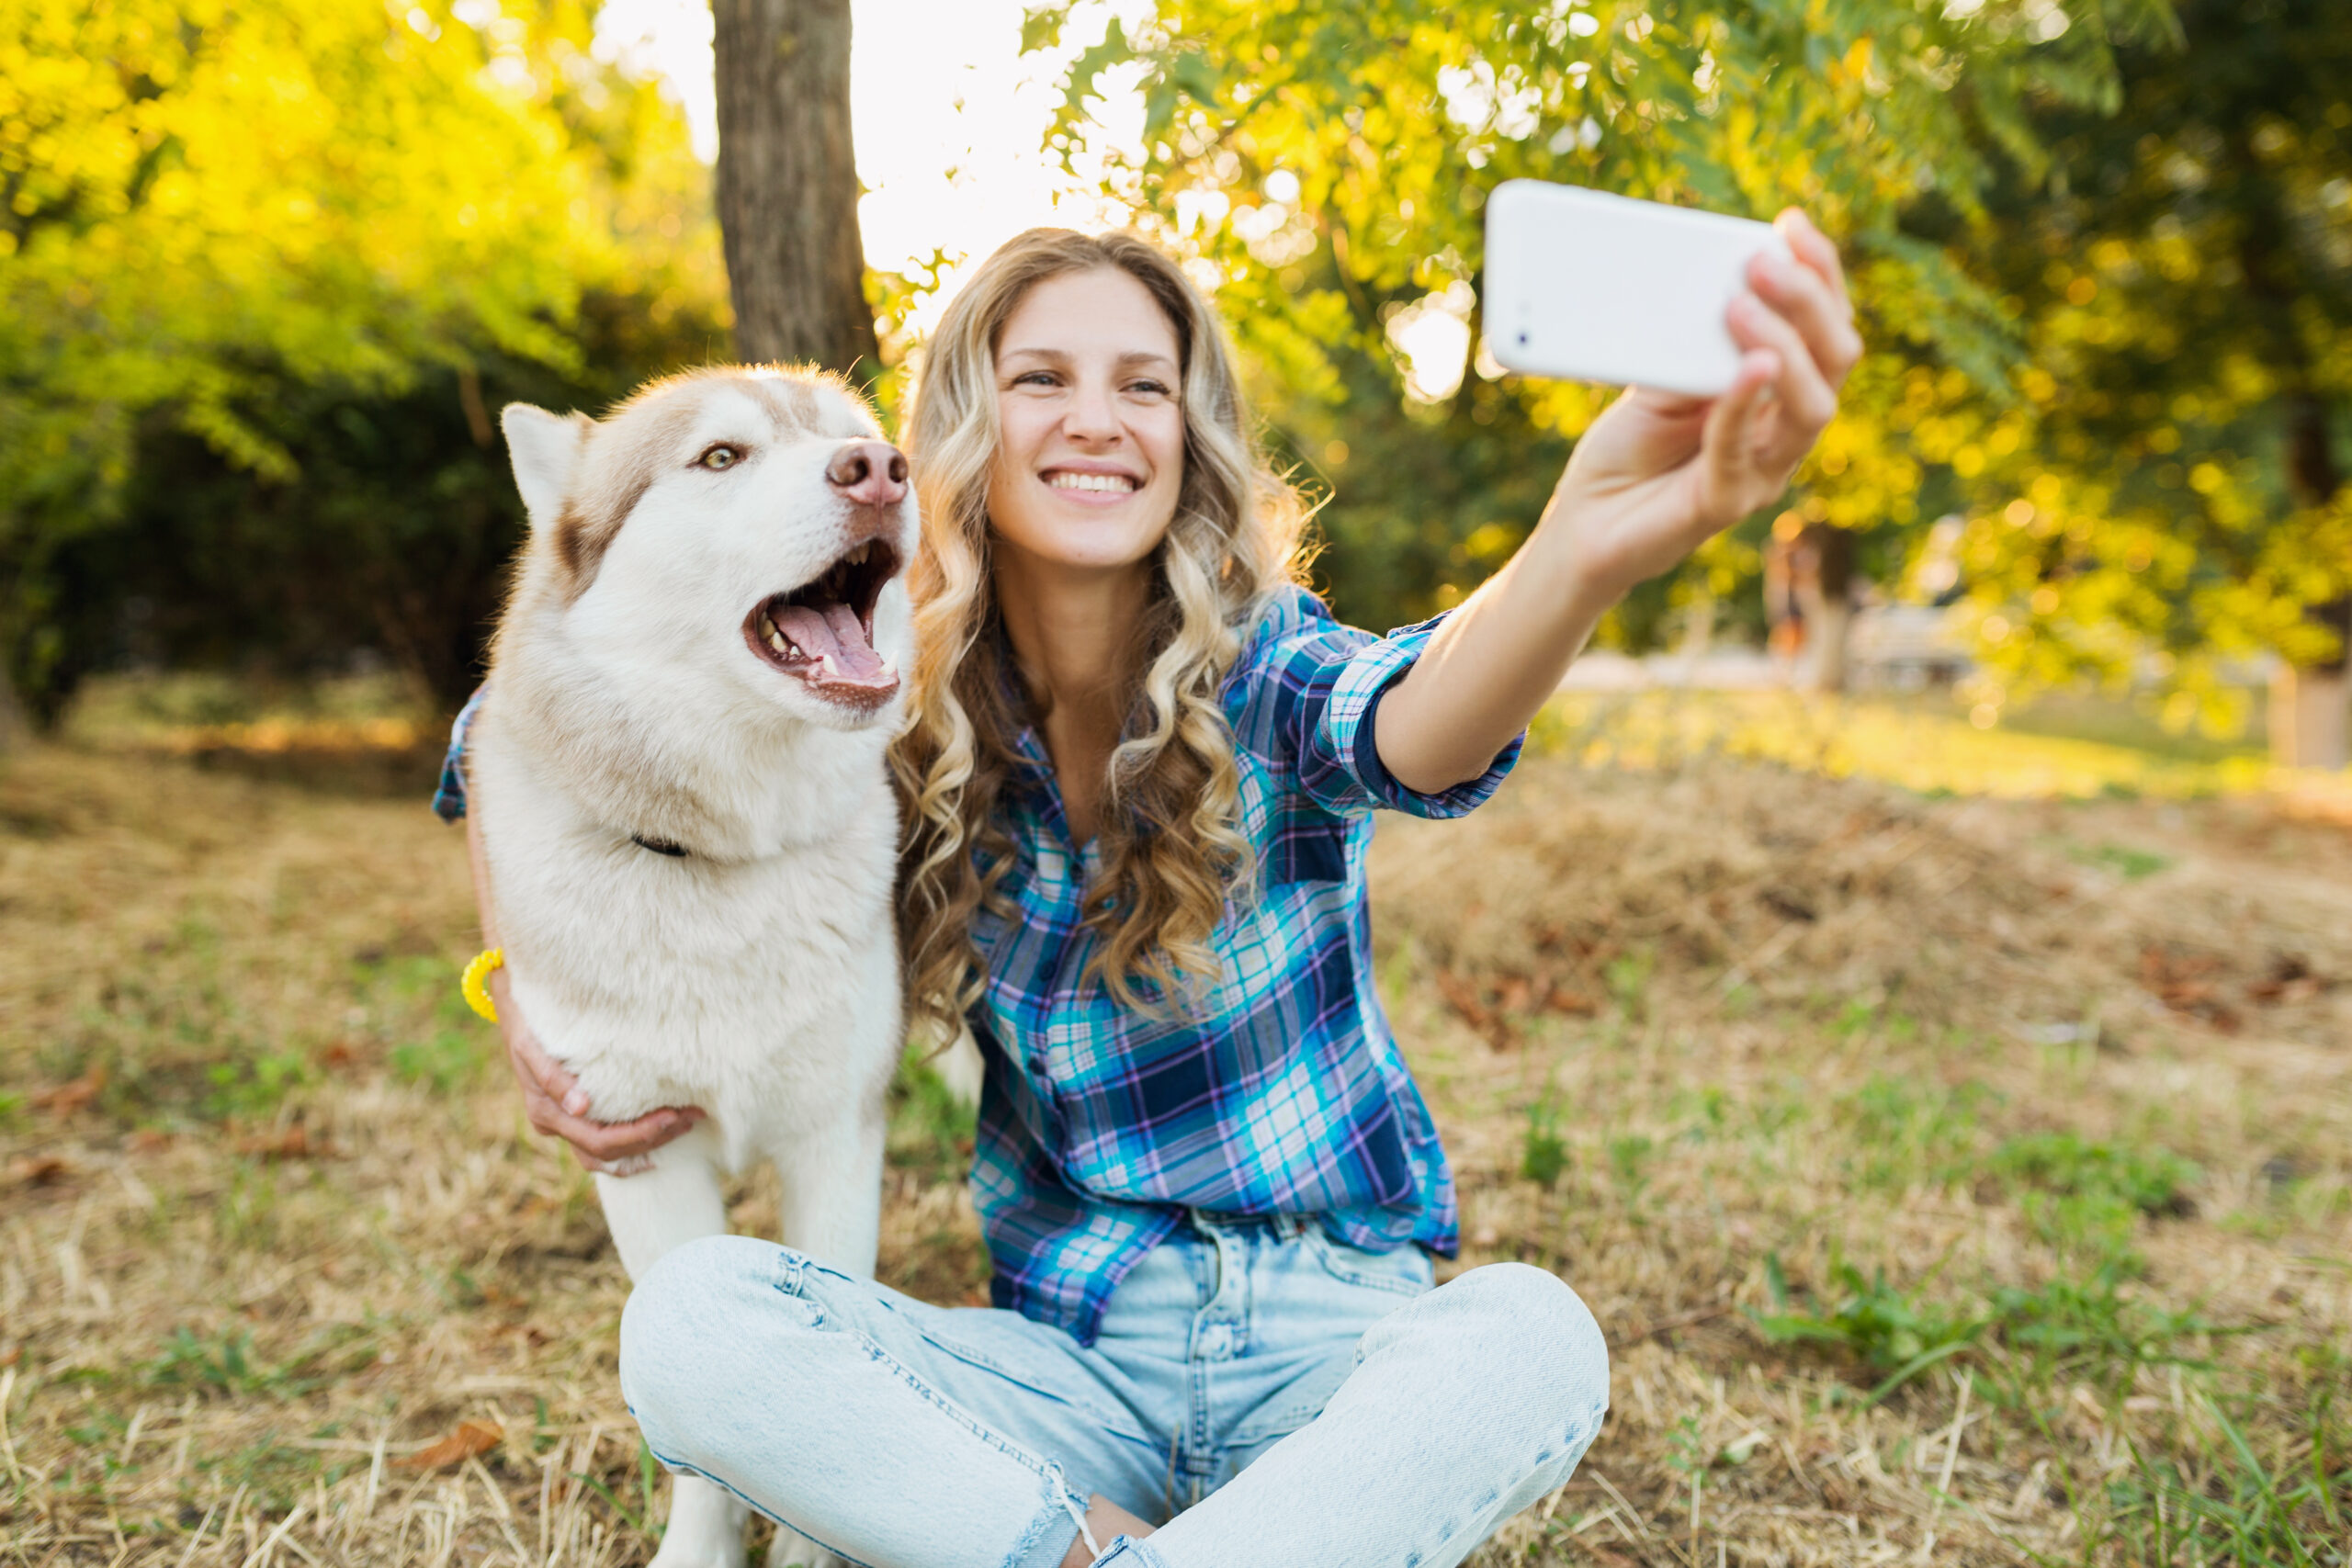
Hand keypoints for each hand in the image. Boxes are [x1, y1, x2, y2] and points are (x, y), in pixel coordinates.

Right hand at [492, 966, 704, 1174]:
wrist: (512, 1010)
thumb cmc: (526, 1025)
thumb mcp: (531, 1046)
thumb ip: (552, 1077)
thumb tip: (580, 1107)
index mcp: (547, 1113)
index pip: (600, 1140)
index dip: (640, 1135)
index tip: (674, 1115)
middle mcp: (555, 1125)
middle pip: (609, 1151)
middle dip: (653, 1138)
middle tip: (691, 1117)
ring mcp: (563, 1124)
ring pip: (607, 1155)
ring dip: (648, 1146)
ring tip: (685, 1125)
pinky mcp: (572, 1117)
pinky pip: (601, 1147)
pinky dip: (630, 1151)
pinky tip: (658, 1145)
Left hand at [1543, 208, 1861, 598]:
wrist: (1584, 523)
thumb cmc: (1627, 450)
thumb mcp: (1658, 377)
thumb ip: (1692, 341)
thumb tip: (1713, 283)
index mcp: (1780, 390)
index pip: (1826, 324)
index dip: (1818, 270)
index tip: (1788, 223)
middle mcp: (1785, 429)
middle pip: (1836, 358)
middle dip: (1808, 300)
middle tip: (1759, 262)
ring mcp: (1764, 470)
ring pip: (1812, 408)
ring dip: (1783, 347)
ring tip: (1738, 307)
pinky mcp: (1726, 504)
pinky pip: (1745, 454)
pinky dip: (1741, 407)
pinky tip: (1743, 371)